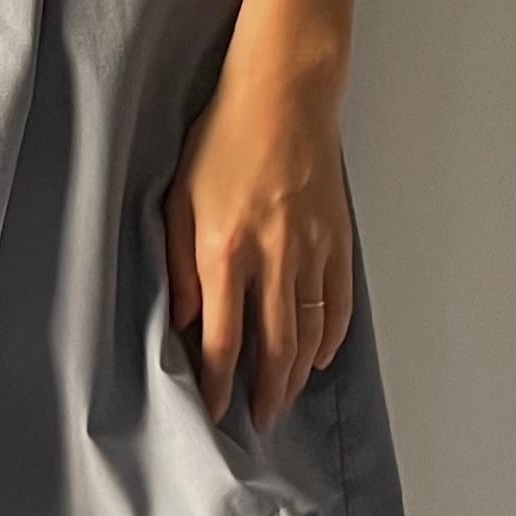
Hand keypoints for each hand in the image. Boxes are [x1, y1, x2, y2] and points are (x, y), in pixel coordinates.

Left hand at [164, 44, 353, 429]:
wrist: (284, 94)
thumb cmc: (224, 138)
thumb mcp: (179, 199)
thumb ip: (177, 266)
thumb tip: (180, 321)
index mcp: (224, 251)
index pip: (223, 340)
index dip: (219, 383)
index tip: (215, 408)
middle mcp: (272, 259)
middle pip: (274, 348)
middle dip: (266, 392)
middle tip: (259, 421)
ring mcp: (311, 251)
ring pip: (310, 333)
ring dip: (298, 373)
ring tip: (285, 396)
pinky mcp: (337, 239)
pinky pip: (339, 303)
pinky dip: (331, 336)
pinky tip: (320, 355)